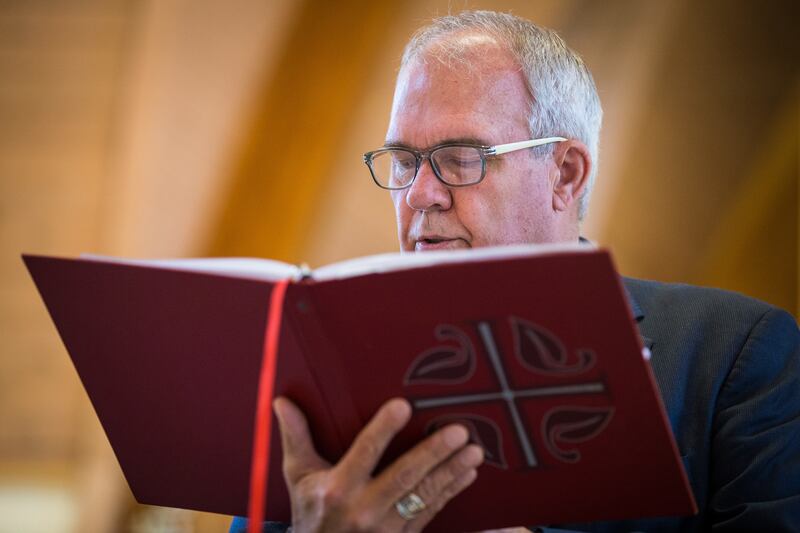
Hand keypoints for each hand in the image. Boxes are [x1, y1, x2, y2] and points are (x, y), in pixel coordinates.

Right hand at [274, 396, 483, 531]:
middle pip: (403, 477)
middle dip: (433, 454)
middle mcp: (363, 509)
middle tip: (458, 431)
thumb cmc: (310, 512)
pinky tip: (468, 473)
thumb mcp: (298, 476)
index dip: (383, 429)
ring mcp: (385, 528)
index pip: (364, 453)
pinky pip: (431, 512)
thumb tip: (281, 402)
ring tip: (473, 450)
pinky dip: (451, 492)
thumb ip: (295, 437)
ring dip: (451, 472)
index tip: (403, 406)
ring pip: (423, 496)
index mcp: (336, 489)